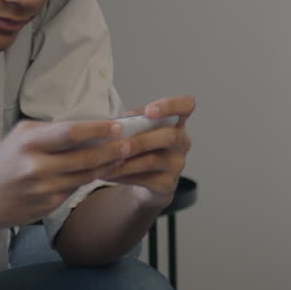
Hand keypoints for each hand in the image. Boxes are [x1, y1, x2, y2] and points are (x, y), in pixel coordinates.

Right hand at [0, 118, 131, 229]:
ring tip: (123, 156)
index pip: (71, 132)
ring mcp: (43, 188)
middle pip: (85, 156)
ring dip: (107, 166)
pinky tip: (102, 171)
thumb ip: (52, 131)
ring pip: (85, 175)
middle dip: (112, 150)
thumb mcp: (21, 137)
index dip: (98, 128)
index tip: (118, 124)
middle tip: (130, 143)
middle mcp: (36, 166)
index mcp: (29, 142)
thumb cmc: (4, 162)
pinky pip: (75, 189)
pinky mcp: (48, 206)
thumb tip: (90, 126)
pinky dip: (90, 179)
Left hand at [102, 95, 194, 209]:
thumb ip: (132, 122)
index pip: (186, 105)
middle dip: (141, 140)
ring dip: (126, 160)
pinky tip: (107, 173)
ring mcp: (177, 164)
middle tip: (119, 145)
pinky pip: (144, 179)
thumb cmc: (141, 148)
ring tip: (104, 161)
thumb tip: (117, 123)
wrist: (146, 182)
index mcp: (176, 122)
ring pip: (152, 160)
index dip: (170, 106)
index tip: (149, 111)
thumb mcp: (138, 130)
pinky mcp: (168, 184)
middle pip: (170, 137)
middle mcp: (182, 142)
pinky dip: (122, 175)